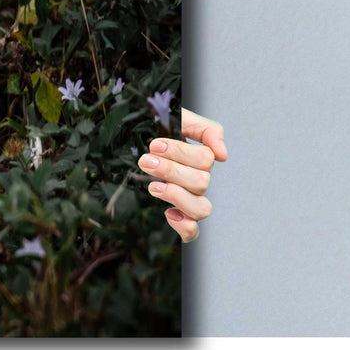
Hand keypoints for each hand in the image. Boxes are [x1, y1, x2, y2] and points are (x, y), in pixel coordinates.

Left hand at [142, 108, 226, 242]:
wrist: (126, 140)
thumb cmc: (153, 129)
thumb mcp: (178, 118)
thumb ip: (206, 129)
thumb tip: (223, 155)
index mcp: (198, 158)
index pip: (205, 159)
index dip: (180, 152)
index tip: (155, 145)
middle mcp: (197, 180)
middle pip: (201, 182)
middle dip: (170, 171)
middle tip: (146, 161)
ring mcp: (188, 200)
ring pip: (201, 208)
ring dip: (177, 196)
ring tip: (153, 186)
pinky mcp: (177, 217)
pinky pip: (192, 232)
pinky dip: (184, 226)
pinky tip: (168, 213)